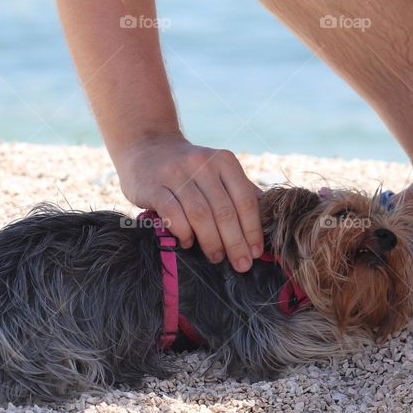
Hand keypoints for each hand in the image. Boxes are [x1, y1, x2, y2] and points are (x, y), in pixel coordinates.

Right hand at [115, 134, 263, 271]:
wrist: (146, 147)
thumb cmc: (188, 169)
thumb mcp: (216, 171)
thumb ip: (238, 192)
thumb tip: (267, 225)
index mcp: (224, 161)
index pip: (245, 200)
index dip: (253, 230)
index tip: (256, 253)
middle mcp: (202, 163)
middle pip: (225, 210)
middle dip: (235, 242)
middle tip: (240, 265)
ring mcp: (176, 173)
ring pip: (200, 214)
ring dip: (211, 241)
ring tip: (216, 258)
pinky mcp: (154, 186)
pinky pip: (173, 214)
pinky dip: (184, 232)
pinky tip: (188, 243)